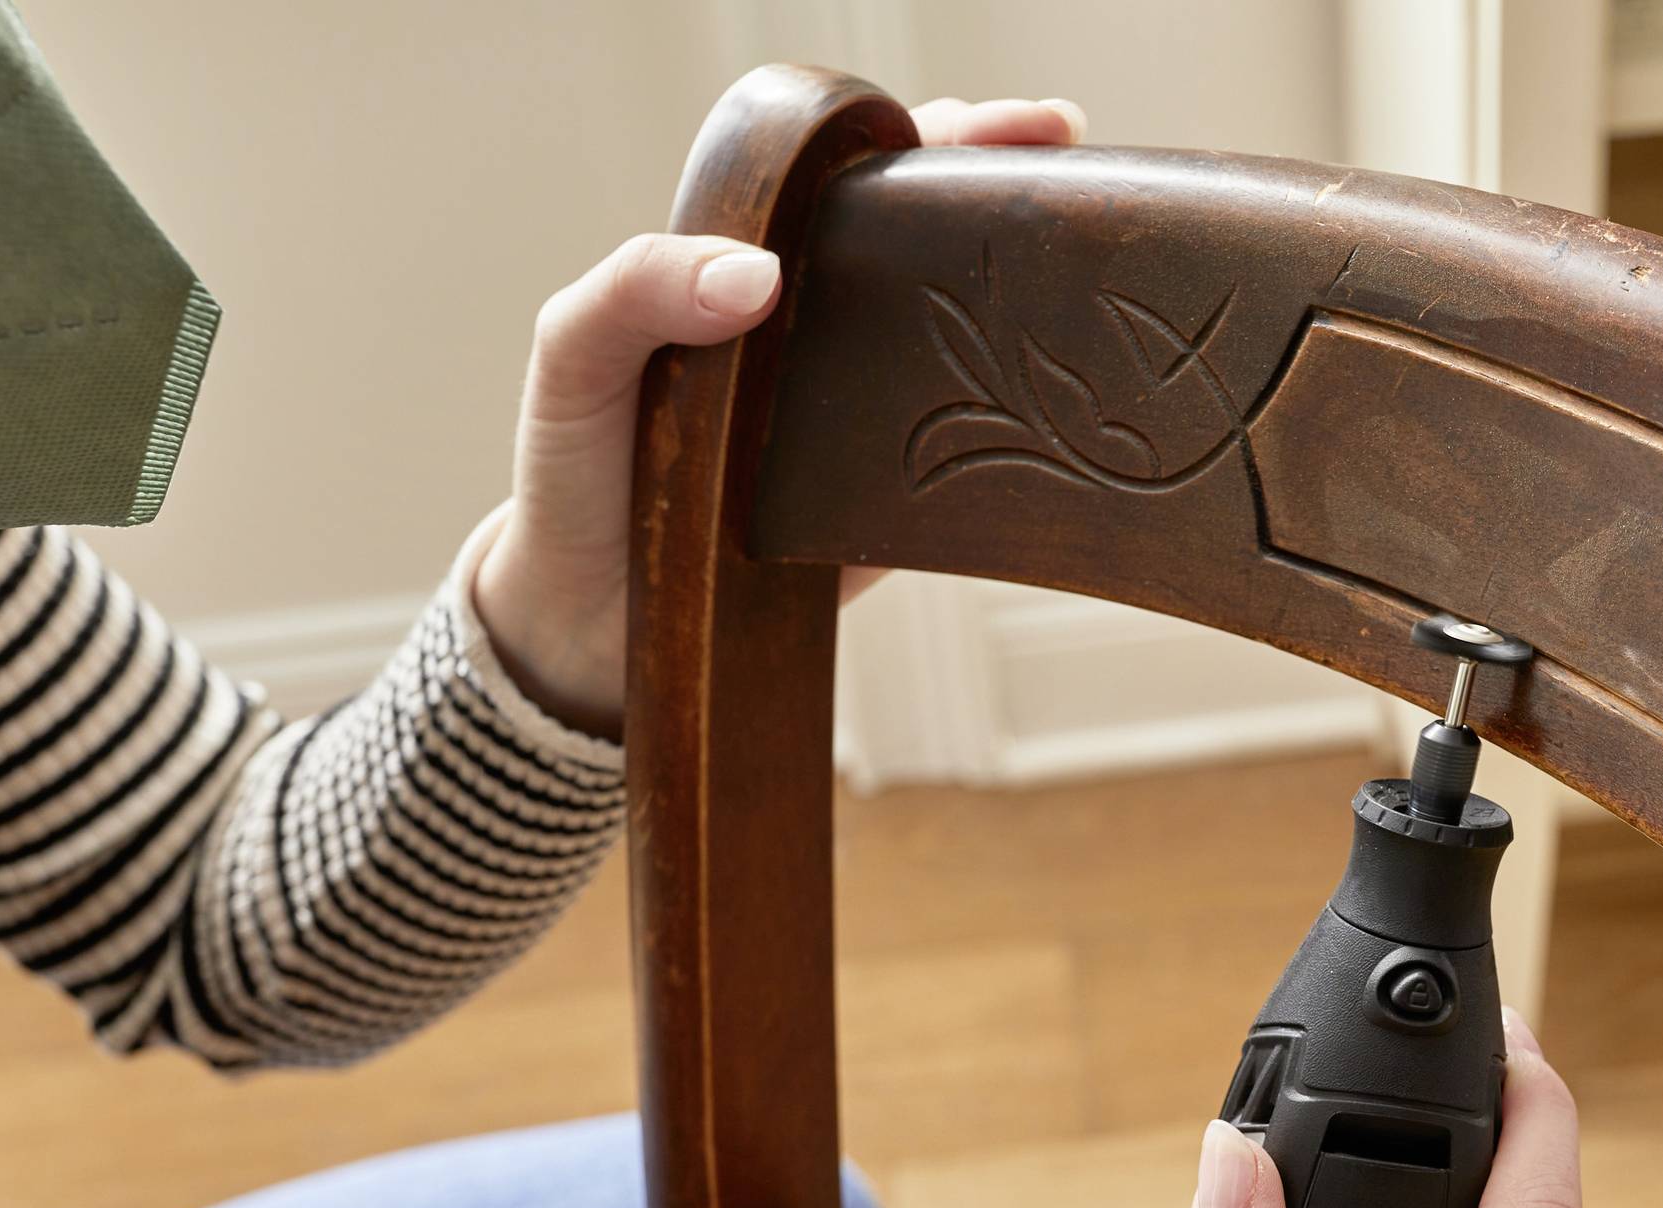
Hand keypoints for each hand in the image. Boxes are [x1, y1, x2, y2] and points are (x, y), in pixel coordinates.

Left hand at [470, 94, 1084, 740]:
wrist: (593, 624)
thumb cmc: (577, 470)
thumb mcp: (577, 355)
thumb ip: (638, 290)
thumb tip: (758, 272)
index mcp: (755, 269)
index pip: (854, 177)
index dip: (934, 141)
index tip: (1010, 128)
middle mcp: (822, 330)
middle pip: (931, 239)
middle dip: (1007, 195)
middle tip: (1070, 170)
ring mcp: (865, 414)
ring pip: (964, 337)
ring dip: (1028, 302)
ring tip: (1086, 269)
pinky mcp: (893, 503)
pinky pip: (967, 453)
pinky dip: (1020, 427)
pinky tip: (1065, 407)